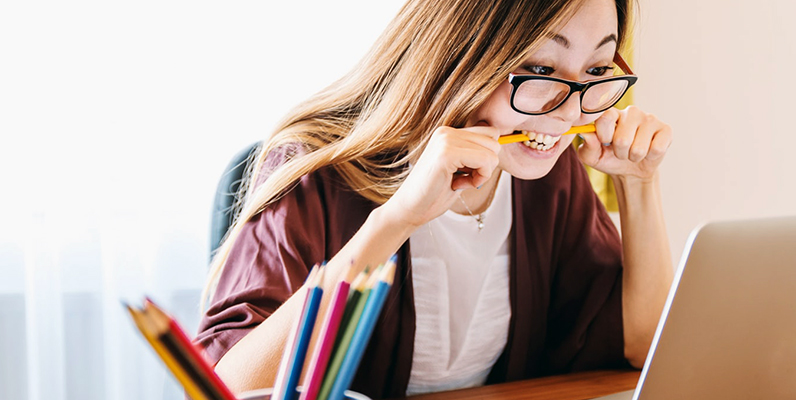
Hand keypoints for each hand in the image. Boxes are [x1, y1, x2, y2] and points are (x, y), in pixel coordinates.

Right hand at [380, 125, 500, 228]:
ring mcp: (446, 140)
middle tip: (464, 179)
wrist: (410, 209)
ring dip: (482, 173)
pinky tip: (458, 185)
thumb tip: (500, 144)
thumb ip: (475, 154)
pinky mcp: (446, 153)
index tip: (468, 173)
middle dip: (486, 165)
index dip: (486, 157)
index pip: (490, 133)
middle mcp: (447, 131)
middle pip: (494, 140)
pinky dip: (479, 178)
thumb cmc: (434, 193)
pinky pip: (485, 161)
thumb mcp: (460, 169)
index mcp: (448, 133)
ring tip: (459, 182)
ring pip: (492, 151)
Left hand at [577, 106, 671, 180]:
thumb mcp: (591, 156)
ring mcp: (649, 119)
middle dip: (620, 153)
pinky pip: (656, 149)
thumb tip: (585, 133)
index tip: (605, 142)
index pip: (605, 118)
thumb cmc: (609, 158)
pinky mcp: (665, 129)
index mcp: (611, 113)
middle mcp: (631, 112)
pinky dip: (650, 157)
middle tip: (621, 151)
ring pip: (639, 147)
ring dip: (634, 157)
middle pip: (622, 139)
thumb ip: (587, 145)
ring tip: (633, 153)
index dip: (604, 136)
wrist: (630, 171)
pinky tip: (648, 151)